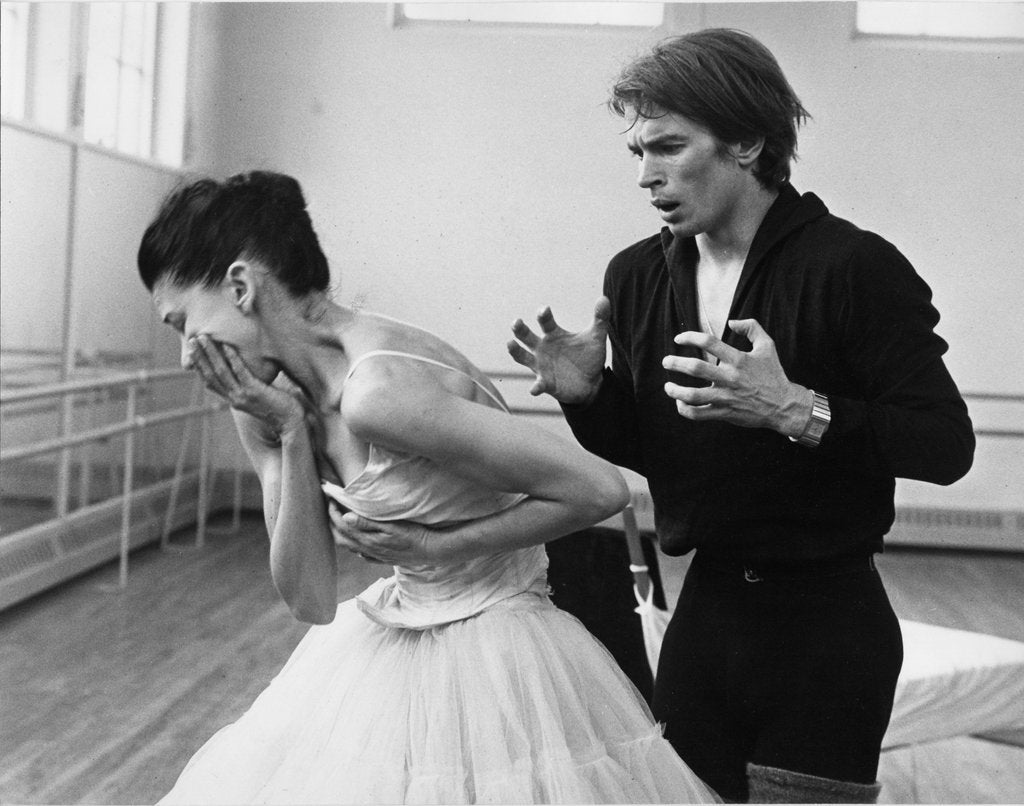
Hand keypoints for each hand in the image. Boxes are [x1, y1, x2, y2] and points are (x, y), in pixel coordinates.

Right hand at [188, 335, 304, 436]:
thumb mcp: (258, 396)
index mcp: (233, 399)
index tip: (193, 351)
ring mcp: (243, 395)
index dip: (199, 366)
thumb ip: (249, 386)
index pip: (210, 382)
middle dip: (200, 356)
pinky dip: (233, 358)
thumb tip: (247, 370)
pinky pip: (241, 372)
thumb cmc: (279, 406)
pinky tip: (227, 346)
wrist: (291, 422)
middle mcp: (234, 398)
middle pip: (210, 375)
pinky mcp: (255, 392)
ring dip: (211, 353)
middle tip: (192, 340)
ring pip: (221, 372)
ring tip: (204, 338)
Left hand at [328, 506, 440, 565]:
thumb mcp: (392, 526)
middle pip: (340, 538)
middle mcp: (367, 549)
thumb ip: (368, 523)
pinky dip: (354, 545)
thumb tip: (346, 517)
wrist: (431, 551)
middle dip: (332, 522)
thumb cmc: (414, 535)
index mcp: (367, 540)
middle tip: (332, 507)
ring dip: (341, 533)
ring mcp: (374, 555)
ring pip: (349, 546)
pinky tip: (358, 539)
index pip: (341, 525)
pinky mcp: (382, 558)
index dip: (333, 511)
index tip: (331, 498)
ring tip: (341, 519)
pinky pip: (361, 554)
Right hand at [507, 297, 609, 404]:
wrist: (591, 383)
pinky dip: (536, 386)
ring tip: (510, 344)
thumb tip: (604, 299)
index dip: (543, 315)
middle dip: (520, 329)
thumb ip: (600, 319)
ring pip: (522, 357)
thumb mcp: (596, 338)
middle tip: (516, 322)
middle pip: (526, 336)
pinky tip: (535, 389)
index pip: (546, 322)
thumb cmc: (588, 357)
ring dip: (516, 351)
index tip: (544, 310)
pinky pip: (538, 384)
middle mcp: (543, 348)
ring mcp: (541, 365)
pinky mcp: (545, 383)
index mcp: (554, 335)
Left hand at [661, 318, 811, 435]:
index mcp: (738, 359)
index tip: (678, 339)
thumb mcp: (768, 346)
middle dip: (676, 363)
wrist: (783, 405)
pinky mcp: (725, 412)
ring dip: (676, 391)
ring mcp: (726, 396)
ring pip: (694, 395)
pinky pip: (700, 414)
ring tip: (667, 386)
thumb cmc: (773, 374)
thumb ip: (751, 328)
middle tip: (666, 361)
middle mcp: (730, 377)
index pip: (709, 343)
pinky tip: (680, 404)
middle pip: (696, 368)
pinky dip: (685, 410)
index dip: (690, 337)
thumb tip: (732, 321)